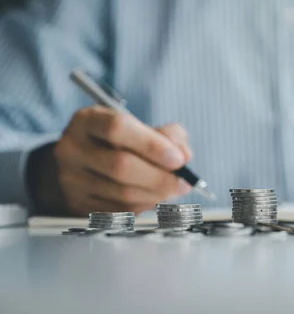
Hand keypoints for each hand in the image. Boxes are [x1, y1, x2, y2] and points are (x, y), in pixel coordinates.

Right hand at [30, 106, 192, 215]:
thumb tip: (184, 156)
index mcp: (88, 121)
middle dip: (161, 177)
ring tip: (174, 189)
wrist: (82, 163)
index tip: (178, 158)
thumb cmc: (118, 141)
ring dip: (157, 194)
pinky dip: (145, 205)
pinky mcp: (79, 205)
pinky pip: (120, 211)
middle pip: (121, 166)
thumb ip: (167, 135)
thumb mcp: (140, 126)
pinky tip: (155, 197)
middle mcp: (73, 149)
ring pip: (123, 193)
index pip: (117, 128)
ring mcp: (72, 179)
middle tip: (184, 181)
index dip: (152, 145)